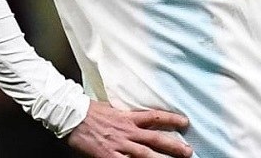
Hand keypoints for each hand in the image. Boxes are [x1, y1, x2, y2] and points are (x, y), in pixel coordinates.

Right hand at [66, 100, 193, 157]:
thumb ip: (123, 115)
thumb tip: (132, 116)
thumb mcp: (110, 108)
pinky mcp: (108, 156)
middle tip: (188, 151)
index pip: (154, 117)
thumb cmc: (88, 110)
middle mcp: (127, 131)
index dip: (171, 119)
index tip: (185, 122)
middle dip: (173, 146)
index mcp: (127, 117)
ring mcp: (119, 145)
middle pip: (155, 139)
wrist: (71, 115)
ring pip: (145, 154)